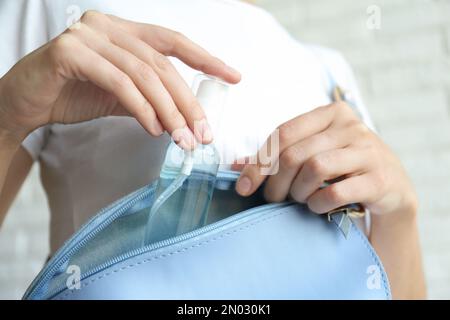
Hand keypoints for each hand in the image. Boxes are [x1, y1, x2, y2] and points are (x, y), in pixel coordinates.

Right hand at [0, 11, 239, 148]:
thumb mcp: (122, 95)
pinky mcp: (70, 52)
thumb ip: (151, 98)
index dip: (206, 58)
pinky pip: (118, 82)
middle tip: (203, 132)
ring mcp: (88, 35)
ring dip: (169, 111)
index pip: (173, 42)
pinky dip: (141, 108)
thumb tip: (186, 118)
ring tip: (183, 138)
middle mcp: (108, 26)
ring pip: (144, 74)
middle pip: (162, 64)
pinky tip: (154, 128)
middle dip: (187, 102)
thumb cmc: (74, 95)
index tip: (234, 77)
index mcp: (124, 31)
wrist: (26, 102)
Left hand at [233, 102, 417, 216]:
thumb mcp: (314, 154)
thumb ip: (277, 156)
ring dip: (298, 192)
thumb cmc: (344, 168)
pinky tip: (318, 207)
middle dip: (275, 182)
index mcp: (331, 114)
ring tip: (298, 200)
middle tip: (272, 199)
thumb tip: (235, 164)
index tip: (244, 187)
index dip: (259, 162)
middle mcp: (351, 126)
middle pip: (295, 153)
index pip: (283, 133)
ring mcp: (368, 150)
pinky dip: (318, 204)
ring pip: (314, 169)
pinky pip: (335, 192)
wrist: (391, 189)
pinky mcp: (379, 178)